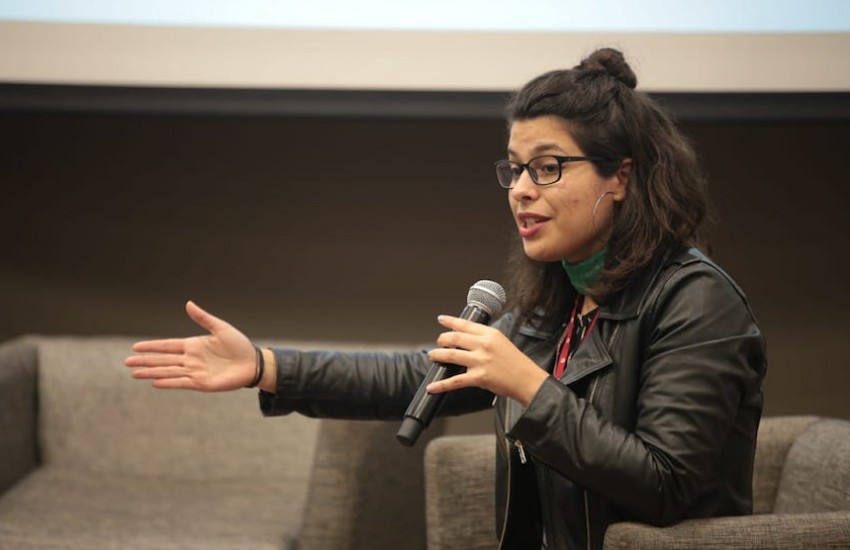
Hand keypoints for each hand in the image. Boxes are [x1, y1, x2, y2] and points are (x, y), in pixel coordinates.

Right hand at [125, 301, 256, 390]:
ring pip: (168, 372)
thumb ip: (203, 318)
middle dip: (145, 361)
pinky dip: (169, 382)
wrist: (252, 363)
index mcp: (193, 345)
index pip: (167, 346)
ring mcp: (195, 372)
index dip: (152, 347)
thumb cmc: (239, 345)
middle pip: (163, 360)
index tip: (136, 347)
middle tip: (127, 362)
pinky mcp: (202, 383)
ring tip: (135, 374)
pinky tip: (155, 382)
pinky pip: (182, 382)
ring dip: (152, 373)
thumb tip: (188, 303)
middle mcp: (191, 359)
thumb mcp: (220, 328)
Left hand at [425, 315, 547, 405]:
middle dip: (441, 340)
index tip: (441, 320)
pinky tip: (433, 386)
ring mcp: (480, 361)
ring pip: (450, 355)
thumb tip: (466, 338)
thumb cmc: (517, 363)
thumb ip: (484, 338)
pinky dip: (441, 384)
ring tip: (432, 356)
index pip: (465, 324)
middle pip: (454, 338)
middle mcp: (484, 345)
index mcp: (490, 334)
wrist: (528, 380)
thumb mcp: (502, 342)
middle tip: (438, 342)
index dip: (450, 321)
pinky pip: (455, 381)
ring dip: (437, 355)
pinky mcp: (479, 377)